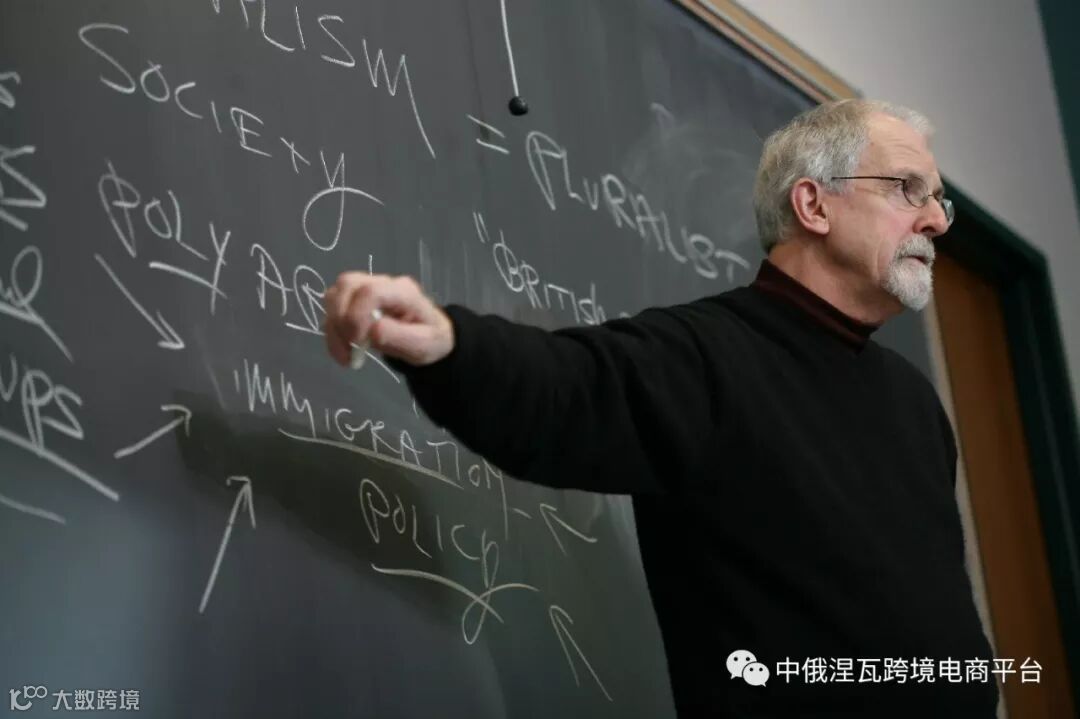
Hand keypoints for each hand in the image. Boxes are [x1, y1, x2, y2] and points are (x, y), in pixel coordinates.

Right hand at [323, 273, 454, 367]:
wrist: (428, 336)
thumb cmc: (429, 339)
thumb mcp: (423, 344)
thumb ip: (400, 337)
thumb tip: (373, 331)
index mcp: (403, 291)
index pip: (371, 291)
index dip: (357, 316)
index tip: (359, 343)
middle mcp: (382, 283)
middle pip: (346, 284)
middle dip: (341, 320)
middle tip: (351, 349)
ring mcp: (366, 288)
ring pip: (334, 294)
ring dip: (334, 327)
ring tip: (347, 354)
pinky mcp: (353, 300)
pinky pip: (332, 309)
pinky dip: (332, 332)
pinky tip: (343, 351)